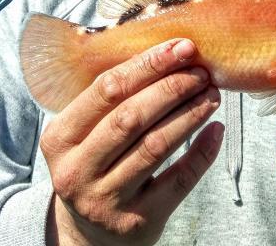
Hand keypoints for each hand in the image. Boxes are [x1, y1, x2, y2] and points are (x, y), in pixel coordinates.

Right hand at [41, 38, 223, 245]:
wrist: (88, 235)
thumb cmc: (95, 164)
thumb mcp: (84, 134)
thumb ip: (111, 100)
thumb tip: (167, 52)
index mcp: (60, 138)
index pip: (106, 90)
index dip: (147, 65)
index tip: (180, 48)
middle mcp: (77, 170)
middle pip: (131, 117)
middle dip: (172, 88)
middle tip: (201, 71)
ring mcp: (106, 199)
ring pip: (155, 146)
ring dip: (190, 114)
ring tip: (212, 94)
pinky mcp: (138, 221)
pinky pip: (178, 181)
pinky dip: (202, 151)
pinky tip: (216, 128)